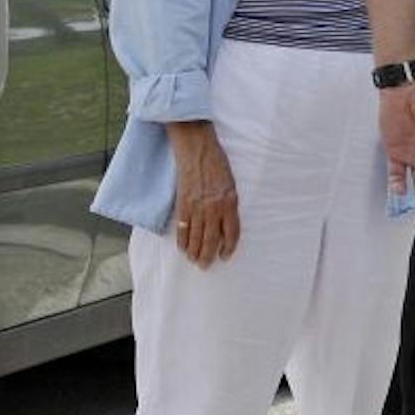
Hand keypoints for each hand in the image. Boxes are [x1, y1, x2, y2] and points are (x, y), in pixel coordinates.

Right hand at [167, 124, 239, 266]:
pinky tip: (183, 248)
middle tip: (205, 266)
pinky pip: (183, 227)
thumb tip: (225, 225)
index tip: (225, 256)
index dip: (228, 247)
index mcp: (230, 202)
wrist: (197, 149)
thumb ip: (229, 205)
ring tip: (194, 260)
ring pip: (196, 236)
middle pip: (212, 239)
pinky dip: (182, 240)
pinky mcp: (183, 203)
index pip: (231, 232)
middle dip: (208, 255)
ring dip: (194, 251)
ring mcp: (197, 206)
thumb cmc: (216, 163)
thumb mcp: (230, 184)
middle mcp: (214, 207)